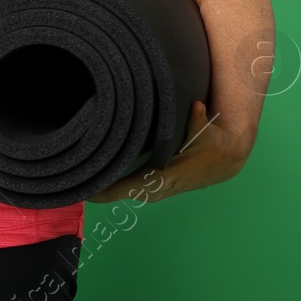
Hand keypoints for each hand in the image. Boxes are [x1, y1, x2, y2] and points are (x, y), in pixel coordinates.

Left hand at [87, 100, 246, 203]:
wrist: (226, 161)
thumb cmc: (212, 143)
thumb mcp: (206, 130)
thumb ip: (197, 119)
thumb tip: (196, 106)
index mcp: (166, 175)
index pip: (133, 185)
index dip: (110, 190)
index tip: (88, 191)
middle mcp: (160, 186)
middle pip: (123, 193)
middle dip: (100, 192)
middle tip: (74, 185)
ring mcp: (159, 190)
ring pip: (126, 193)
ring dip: (106, 192)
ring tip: (82, 185)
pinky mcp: (158, 187)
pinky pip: (132, 190)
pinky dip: (115, 190)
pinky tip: (100, 185)